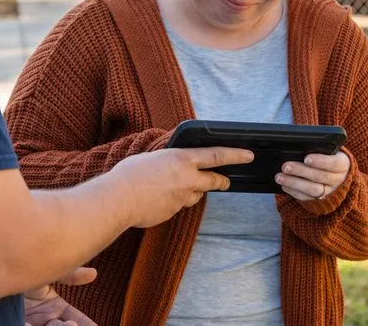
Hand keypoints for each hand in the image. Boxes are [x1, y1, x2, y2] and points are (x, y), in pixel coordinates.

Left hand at [24, 267, 97, 325]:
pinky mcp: (16, 323)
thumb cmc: (22, 265)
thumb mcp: (48, 271)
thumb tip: (93, 274)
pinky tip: (29, 322)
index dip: (87, 325)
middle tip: (69, 324)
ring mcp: (32, 322)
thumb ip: (70, 275)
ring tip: (53, 323)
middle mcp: (45, 319)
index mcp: (55, 308)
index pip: (76, 320)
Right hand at [109, 146, 254, 228]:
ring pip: (196, 195)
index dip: (235, 155)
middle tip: (227, 181)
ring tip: (173, 187)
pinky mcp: (175, 212)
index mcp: (181, 158)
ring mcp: (182, 197)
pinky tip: (159, 198)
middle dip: (222, 181)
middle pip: (213, 180)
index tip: (248, 155)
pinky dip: (174, 201)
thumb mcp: (152, 157)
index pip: (216, 155)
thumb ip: (168, 160)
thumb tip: (172, 164)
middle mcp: (187, 178)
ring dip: (192, 191)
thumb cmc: (129, 174)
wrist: (119, 200)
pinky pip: (179, 205)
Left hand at [276, 151, 350, 200]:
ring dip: (294, 183)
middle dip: (301, 171)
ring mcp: (329, 191)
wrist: (337, 173)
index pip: (334, 163)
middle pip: (320, 176)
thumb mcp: (329, 149)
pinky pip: (306, 198)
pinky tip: (284, 185)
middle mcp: (338, 179)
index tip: (307, 158)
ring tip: (279, 177)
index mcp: (342, 164)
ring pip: (312, 189)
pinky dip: (294, 192)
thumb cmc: (328, 156)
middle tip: (285, 166)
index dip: (320, 161)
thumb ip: (318, 146)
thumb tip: (298, 143)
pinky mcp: (319, 199)